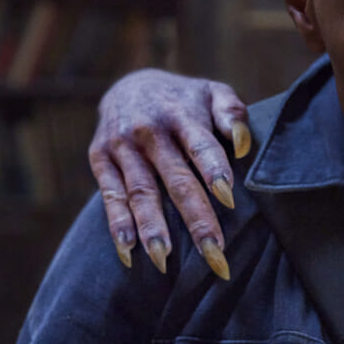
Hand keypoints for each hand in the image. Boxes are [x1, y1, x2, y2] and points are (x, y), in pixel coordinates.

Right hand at [88, 69, 250, 278]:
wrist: (129, 83)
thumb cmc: (185, 98)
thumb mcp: (212, 92)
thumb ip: (231, 113)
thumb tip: (243, 144)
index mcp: (182, 115)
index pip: (201, 145)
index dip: (213, 170)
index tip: (228, 198)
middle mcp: (149, 131)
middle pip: (175, 179)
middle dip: (195, 217)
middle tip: (214, 251)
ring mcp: (122, 147)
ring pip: (141, 193)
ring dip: (152, 228)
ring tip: (164, 260)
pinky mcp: (100, 159)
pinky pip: (110, 196)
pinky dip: (118, 224)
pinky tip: (128, 252)